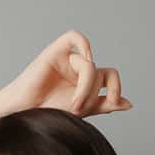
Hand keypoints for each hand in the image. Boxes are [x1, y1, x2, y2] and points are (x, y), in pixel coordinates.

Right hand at [0, 30, 132, 118]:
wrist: (25, 117)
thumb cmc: (48, 115)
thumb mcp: (83, 112)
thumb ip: (104, 105)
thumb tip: (128, 104)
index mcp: (86, 84)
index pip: (110, 77)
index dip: (117, 88)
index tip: (113, 102)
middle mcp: (78, 70)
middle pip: (101, 73)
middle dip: (94, 94)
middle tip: (79, 109)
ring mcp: (67, 60)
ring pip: (89, 66)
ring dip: (86, 87)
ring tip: (73, 105)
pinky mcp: (55, 52)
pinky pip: (75, 37)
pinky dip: (84, 45)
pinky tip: (84, 59)